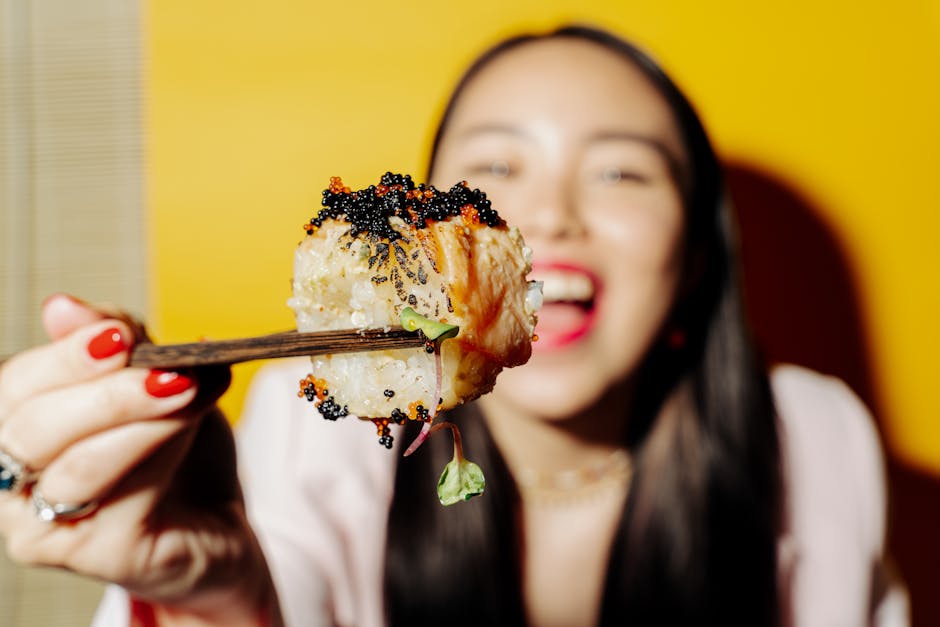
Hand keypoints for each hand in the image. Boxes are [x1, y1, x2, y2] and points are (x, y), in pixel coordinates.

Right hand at [0, 295, 279, 624]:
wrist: (220, 521)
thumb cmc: (178, 449)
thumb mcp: (155, 379)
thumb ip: (116, 345)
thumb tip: (62, 307)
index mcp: (16, 431)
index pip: (12, 388)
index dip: (62, 357)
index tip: (119, 331)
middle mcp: (13, 486)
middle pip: (29, 429)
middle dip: (103, 392)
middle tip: (165, 368)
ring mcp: (47, 529)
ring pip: (76, 468)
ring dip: (138, 420)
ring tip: (189, 388)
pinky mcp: (98, 557)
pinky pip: (122, 501)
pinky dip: (161, 452)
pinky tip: (193, 423)